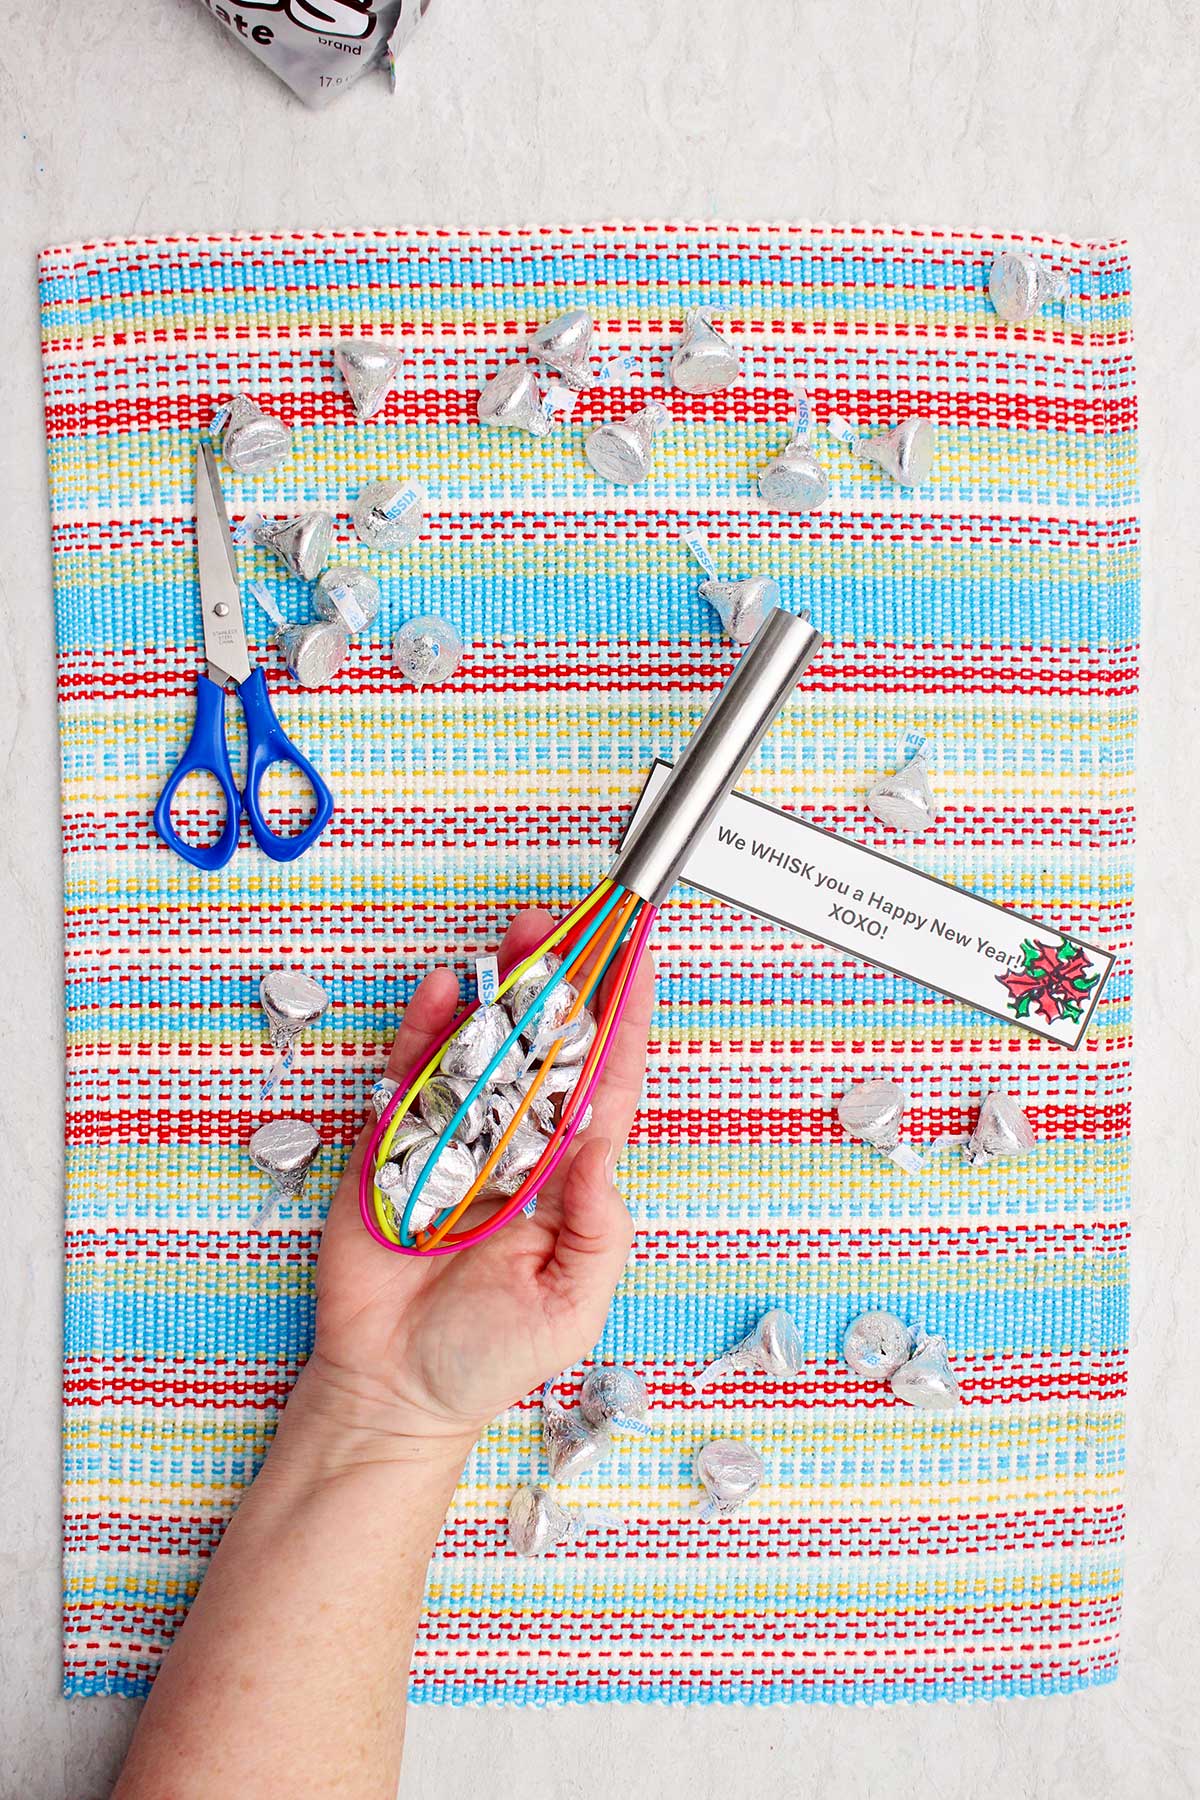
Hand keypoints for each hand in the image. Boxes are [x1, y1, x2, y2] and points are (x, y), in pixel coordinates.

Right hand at [292, 909, 653, 1462]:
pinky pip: (411, 1077)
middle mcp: (515, 1151)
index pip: (603, 1090)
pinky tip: (443, 991)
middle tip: (574, 928)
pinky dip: (424, 1031)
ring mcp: (453, 1143)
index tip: (639, 964)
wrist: (390, 1393)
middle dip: (562, 988)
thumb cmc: (486, 1360)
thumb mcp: (570, 1305)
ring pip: (482, 1051)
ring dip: (501, 992)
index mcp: (566, 1184)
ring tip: (522, 937)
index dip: (622, 1027)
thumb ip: (596, 1226)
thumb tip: (602, 1143)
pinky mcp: (392, 1147)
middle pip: (544, 1054)